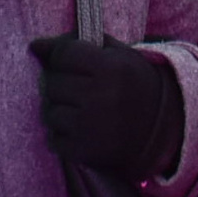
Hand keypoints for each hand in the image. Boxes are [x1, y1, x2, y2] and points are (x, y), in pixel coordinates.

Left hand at [30, 35, 184, 179]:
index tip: (72, 62)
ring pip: (50, 112)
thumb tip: (35, 46)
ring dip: (59, 109)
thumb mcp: (117, 55)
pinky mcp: (86, 152)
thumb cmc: (133, 84)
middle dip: (61, 83)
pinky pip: (53, 139)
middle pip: (53, 83)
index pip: (63, 54)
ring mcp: (92, 127)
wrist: (162, 130)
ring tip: (80, 109)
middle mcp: (101, 97)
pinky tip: (80, 129)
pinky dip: (61, 134)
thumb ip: (77, 44)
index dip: (63, 56)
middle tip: (78, 88)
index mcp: (111, 68)